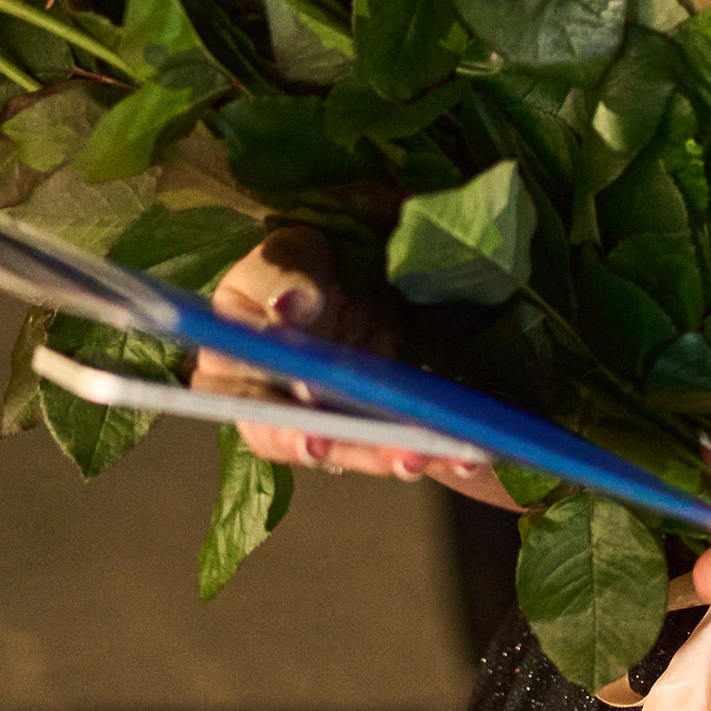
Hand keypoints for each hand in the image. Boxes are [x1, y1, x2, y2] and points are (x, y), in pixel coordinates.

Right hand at [190, 229, 511, 501]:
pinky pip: (407, 446)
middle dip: (359, 452)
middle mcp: (286, 409)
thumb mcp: (288, 253)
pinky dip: (439, 455)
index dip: (281, 433)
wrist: (363, 265)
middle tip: (399, 455)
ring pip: (366, 452)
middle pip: (317, 446)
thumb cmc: (307, 260)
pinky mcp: (383, 423)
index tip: (313, 438)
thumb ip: (280, 275)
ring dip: (402, 457)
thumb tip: (290, 304)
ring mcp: (338, 420)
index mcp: (240, 372)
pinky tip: (471, 458)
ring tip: (440, 456)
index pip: (251, 413)